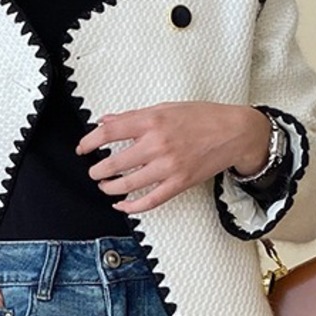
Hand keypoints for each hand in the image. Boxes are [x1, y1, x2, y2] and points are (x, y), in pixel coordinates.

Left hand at [76, 103, 270, 213]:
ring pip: (128, 185)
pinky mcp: (179, 183)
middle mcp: (157, 144)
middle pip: (114, 163)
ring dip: (110, 188)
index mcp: (152, 121)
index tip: (82, 148)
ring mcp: (168, 167)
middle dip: (98, 170)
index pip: (109, 132)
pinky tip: (122, 205)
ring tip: (105, 186)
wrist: (233, 132)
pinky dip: (132, 207)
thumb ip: (134, 117)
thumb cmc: (201, 117)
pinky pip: (149, 201)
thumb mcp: (165, 108)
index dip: (89, 141)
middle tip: (94, 172)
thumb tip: (106, 122)